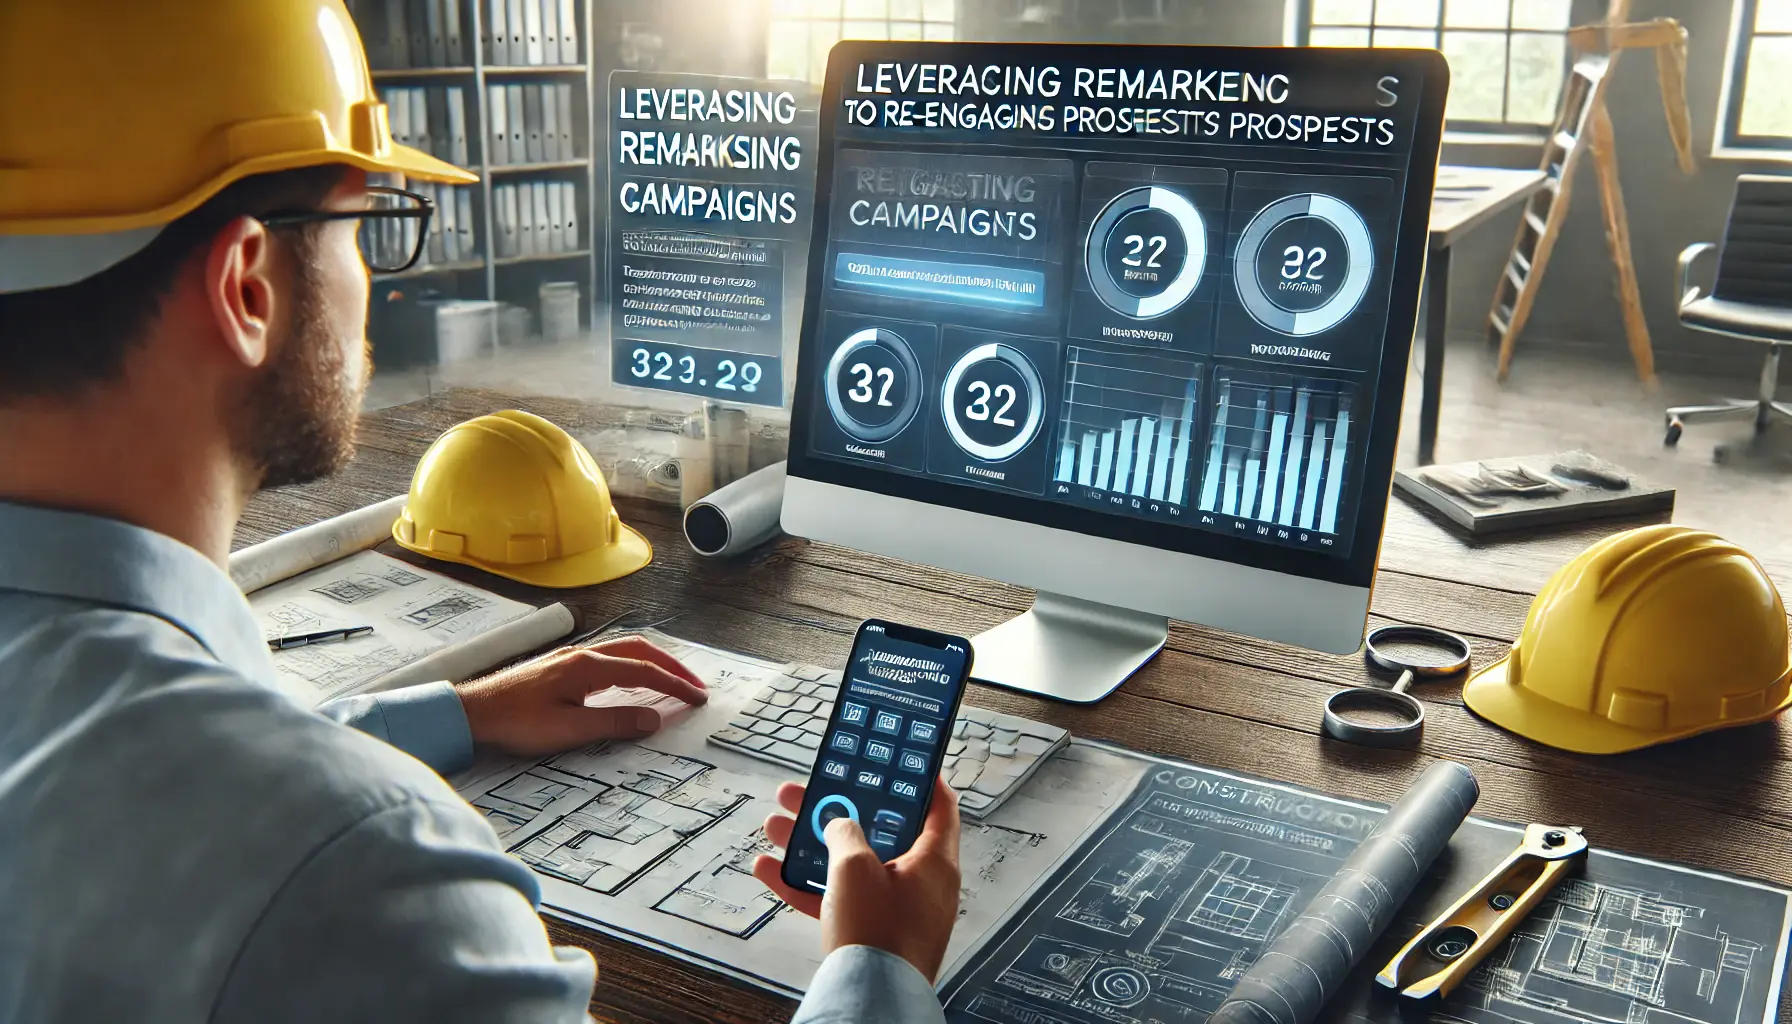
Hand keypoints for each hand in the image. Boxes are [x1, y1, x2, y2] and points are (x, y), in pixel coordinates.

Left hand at [457, 635, 706, 755]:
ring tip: (671, 679)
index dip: (675, 685)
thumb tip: (654, 719)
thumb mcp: (568, 730)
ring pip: (623, 650)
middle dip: (671, 665)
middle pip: (639, 650)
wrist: (471, 712)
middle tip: (694, 685)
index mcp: (589, 667)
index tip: (697, 698)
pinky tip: (630, 680)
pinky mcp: (559, 667)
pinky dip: (632, 664)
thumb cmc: (515, 723)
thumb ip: (614, 722)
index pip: (645, 672)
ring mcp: (570, 658)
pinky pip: (608, 657)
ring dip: (652, 662)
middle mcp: (582, 655)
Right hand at [752, 777, 961, 982]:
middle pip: (880, 832)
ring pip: (851, 865)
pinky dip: (807, 885)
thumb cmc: (879, 936)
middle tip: (812, 791)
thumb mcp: (855, 867)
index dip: (921, 778)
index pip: (939, 806)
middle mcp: (919, 884)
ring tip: (777, 825)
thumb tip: (838, 825)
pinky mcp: (871, 935)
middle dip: (839, 811)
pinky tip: (770, 870)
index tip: (903, 760)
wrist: (870, 1002)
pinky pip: (837, 900)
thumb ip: (845, 834)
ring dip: (811, 844)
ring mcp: (895, 911)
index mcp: (934, 861)